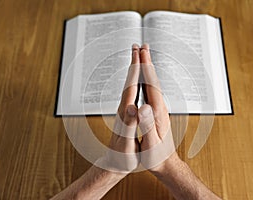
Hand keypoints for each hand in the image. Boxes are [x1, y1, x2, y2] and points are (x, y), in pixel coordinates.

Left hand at [96, 44, 140, 172]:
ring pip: (130, 86)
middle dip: (133, 64)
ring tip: (138, 58)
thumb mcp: (127, 142)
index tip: (139, 54)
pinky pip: (132, 93)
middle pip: (129, 82)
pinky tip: (139, 81)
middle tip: (137, 47)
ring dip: (134, 70)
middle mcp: (123, 108)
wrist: (113, 164)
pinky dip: (136, 83)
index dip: (135, 70)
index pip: (131, 87)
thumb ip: (129, 124)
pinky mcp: (126, 114)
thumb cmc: (122, 157)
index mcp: (125, 113)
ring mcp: (124, 110)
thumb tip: (131, 106)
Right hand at [138, 44, 176, 170]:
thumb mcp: (151, 144)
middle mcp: (160, 108)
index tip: (141, 53)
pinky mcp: (157, 113)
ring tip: (143, 57)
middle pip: (153, 80)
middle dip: (147, 62)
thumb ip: (147, 125)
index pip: (151, 85)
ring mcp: (159, 110)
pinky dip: (148, 80)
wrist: (167, 163)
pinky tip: (145, 78)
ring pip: (153, 84)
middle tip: (142, 46)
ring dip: (148, 69)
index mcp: (157, 113)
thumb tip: (143, 106)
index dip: (146, 68)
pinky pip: (152, 91)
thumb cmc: (156, 157)